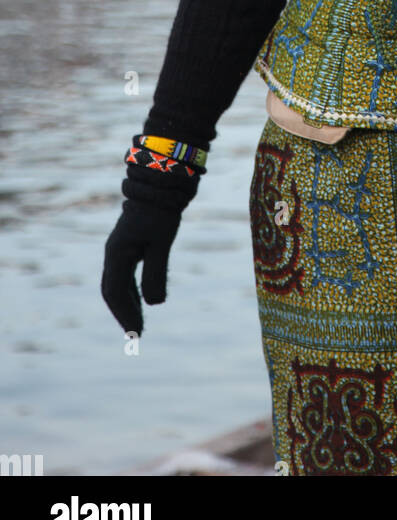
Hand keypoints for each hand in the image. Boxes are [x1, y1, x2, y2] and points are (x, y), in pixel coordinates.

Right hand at [101, 176, 192, 335]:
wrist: (159, 184)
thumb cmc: (161, 212)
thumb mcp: (162, 243)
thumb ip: (156, 273)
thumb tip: (154, 304)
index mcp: (117, 253)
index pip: (115, 292)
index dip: (125, 314)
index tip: (136, 333)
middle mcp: (113, 253)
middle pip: (112, 291)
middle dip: (123, 313)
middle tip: (136, 335)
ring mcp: (119, 249)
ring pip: (117, 284)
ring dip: (127, 304)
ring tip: (139, 324)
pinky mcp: (129, 246)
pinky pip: (125, 275)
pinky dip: (131, 291)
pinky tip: (142, 301)